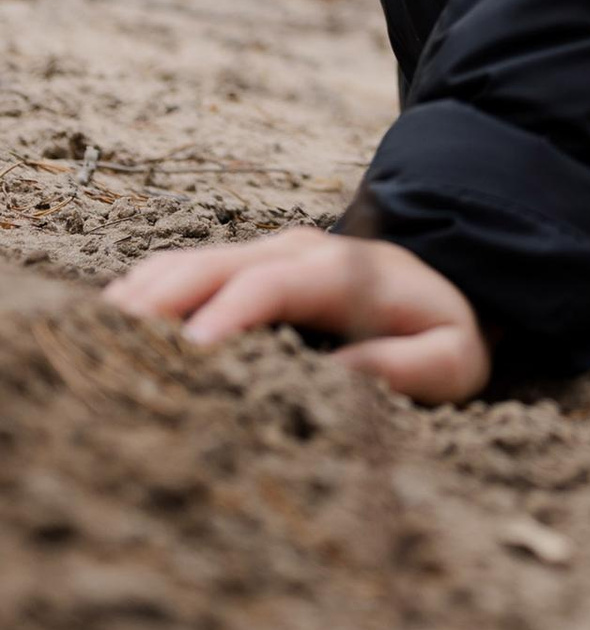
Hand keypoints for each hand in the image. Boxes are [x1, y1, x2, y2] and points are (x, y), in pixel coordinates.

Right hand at [103, 227, 492, 402]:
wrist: (444, 278)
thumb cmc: (444, 329)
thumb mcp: (454, 357)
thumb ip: (411, 367)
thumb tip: (340, 378)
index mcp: (342, 271)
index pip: (273, 283)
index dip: (229, 314)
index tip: (191, 354)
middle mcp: (294, 250)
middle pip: (213, 267)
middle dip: (162, 304)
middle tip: (113, 347)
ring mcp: (262, 253)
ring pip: (186, 265)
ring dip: (140, 300)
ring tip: (96, 342)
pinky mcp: (242, 266)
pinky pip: (179, 271)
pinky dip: (142, 295)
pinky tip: (109, 329)